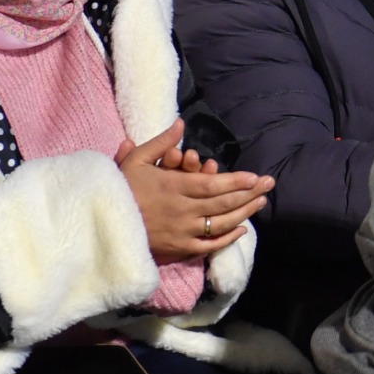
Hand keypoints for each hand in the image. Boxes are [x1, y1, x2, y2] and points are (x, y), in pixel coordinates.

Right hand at [118, 120, 271, 261]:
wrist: (103, 227)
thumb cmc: (119, 190)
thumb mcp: (136, 161)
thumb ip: (161, 143)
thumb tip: (181, 124)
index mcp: (173, 187)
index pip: (212, 185)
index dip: (236, 182)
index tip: (255, 177)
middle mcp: (182, 211)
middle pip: (223, 203)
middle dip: (249, 193)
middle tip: (270, 185)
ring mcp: (183, 232)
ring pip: (221, 224)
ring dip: (244, 213)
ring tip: (261, 203)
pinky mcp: (179, 249)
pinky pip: (209, 245)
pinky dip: (227, 238)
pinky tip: (241, 229)